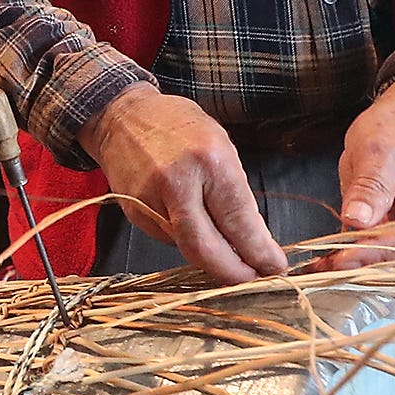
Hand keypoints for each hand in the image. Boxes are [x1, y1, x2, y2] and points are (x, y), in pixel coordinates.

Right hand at [83, 86, 289, 283]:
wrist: (121, 117)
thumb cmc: (177, 126)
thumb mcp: (220, 146)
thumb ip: (234, 192)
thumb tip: (252, 237)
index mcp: (209, 161)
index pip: (239, 221)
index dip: (258, 251)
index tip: (273, 265)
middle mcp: (178, 183)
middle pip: (207, 249)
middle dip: (233, 272)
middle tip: (251, 277)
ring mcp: (151, 202)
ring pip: (188, 248)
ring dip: (212, 256)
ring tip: (227, 250)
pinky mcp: (135, 215)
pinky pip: (169, 238)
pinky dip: (186, 239)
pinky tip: (190, 222)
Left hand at [334, 70, 394, 266]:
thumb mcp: (381, 148)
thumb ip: (372, 185)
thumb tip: (358, 220)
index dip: (375, 251)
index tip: (342, 258)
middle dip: (363, 268)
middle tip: (324, 269)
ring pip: (386, 265)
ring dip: (354, 270)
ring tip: (318, 270)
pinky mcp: (389, 235)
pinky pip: (371, 255)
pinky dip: (348, 261)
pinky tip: (320, 264)